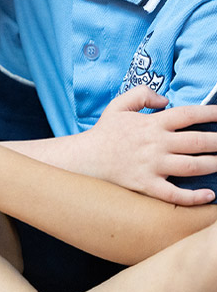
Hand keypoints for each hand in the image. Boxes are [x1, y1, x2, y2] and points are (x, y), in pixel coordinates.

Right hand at [83, 87, 216, 204]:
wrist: (86, 158)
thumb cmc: (105, 132)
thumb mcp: (119, 104)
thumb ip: (142, 94)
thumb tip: (166, 99)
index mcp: (152, 123)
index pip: (188, 115)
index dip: (210, 113)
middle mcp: (156, 144)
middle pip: (196, 141)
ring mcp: (153, 166)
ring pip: (191, 166)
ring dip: (212, 164)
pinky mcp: (147, 185)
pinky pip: (174, 194)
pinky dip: (193, 196)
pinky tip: (209, 195)